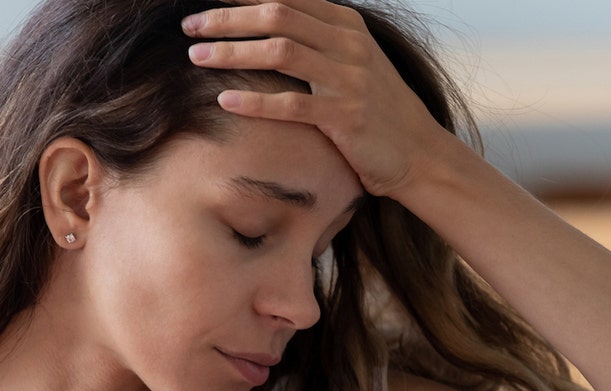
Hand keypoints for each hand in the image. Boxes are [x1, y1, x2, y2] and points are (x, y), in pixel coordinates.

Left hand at [182, 0, 456, 197]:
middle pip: (277, 16)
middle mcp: (349, 45)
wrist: (420, 154)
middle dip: (227, 18)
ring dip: (232, 51)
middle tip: (189, 26)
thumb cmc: (378, 111)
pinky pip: (292, 104)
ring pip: (281, 52)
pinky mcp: (346, 117)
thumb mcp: (353, 63)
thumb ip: (318, 41)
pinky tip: (224, 100)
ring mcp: (349, 79)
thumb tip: (268, 26)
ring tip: (196, 56)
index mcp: (346, 26)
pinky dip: (255, 101)